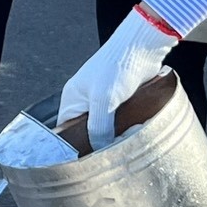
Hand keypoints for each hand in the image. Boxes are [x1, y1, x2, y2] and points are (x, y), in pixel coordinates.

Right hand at [58, 6, 178, 147]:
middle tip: (112, 149)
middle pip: (88, 132)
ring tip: (128, 136)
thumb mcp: (103, 100)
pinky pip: (122, 120)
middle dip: (100, 141)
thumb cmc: (117, 66)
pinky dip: (130, 125)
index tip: (84, 160)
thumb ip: (98, 127)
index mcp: (73, 99)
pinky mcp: (122, 100)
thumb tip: (99, 148)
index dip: (72, 146)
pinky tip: (137, 128)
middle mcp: (86, 101)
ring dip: (118, 134)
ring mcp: (104, 100)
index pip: (64, 130)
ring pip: (107, 128)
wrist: (143, 46)